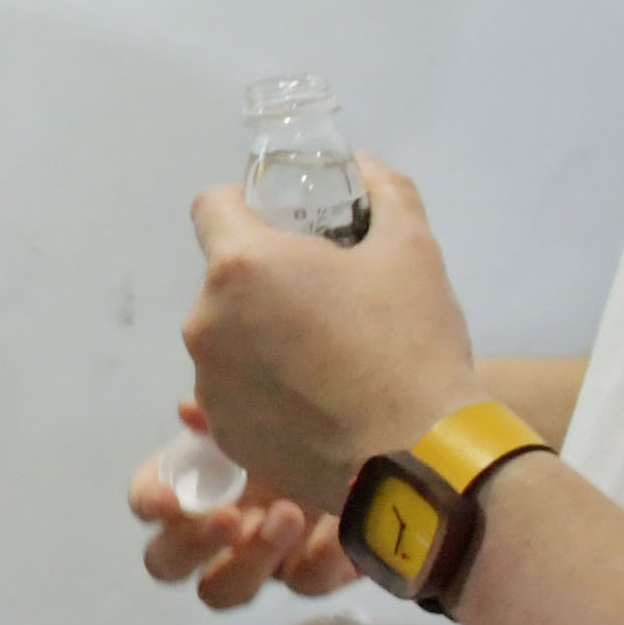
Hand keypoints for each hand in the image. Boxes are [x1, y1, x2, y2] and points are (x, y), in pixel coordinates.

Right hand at [130, 411, 361, 607]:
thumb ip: (224, 409)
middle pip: (168, 563)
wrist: (380, 439)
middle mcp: (215, 532)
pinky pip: (306, 583)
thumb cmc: (304, 418)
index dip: (150, 504)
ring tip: (290, 515)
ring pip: (225, 591)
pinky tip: (339, 531)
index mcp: (195, 484)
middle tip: (230, 517)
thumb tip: (189, 411)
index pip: (148, 502)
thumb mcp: (264, 406)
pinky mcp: (311, 574)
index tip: (169, 500)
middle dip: (193, 545)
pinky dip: (320, 559)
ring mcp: (260, 562)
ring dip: (252, 559)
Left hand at [182, 155, 480, 510]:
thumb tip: (369, 167)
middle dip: (264, 280)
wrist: (418, 458)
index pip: (210, 206)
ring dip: (261, 336)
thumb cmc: (409, 344)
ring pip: (226, 338)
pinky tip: (317, 403)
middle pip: (222, 279)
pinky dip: (265, 390)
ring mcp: (209, 385)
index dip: (246, 206)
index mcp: (240, 266)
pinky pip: (236, 392)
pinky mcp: (225, 434)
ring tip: (325, 358)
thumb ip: (387, 194)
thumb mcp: (412, 251)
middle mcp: (205, 322)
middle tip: (324, 297)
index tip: (287, 225)